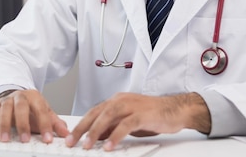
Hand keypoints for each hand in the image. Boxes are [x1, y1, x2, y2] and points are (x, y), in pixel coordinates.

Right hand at [0, 89, 68, 143]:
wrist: (17, 97)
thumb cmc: (31, 108)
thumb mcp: (45, 113)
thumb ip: (55, 123)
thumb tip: (66, 133)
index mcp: (35, 97)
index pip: (41, 110)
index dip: (45, 124)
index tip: (47, 138)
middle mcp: (20, 96)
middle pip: (20, 107)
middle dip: (22, 124)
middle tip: (25, 139)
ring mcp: (7, 100)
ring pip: (4, 109)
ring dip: (4, 125)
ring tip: (6, 140)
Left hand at [65, 92, 209, 150]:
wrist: (175, 109)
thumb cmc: (152, 114)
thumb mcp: (128, 121)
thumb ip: (113, 126)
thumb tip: (96, 137)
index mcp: (116, 100)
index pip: (93, 112)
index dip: (80, 124)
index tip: (70, 137)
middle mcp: (121, 100)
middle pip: (97, 113)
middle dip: (82, 128)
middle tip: (73, 141)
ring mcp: (132, 105)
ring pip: (108, 116)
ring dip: (96, 131)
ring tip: (88, 145)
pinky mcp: (143, 114)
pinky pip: (126, 125)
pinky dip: (116, 135)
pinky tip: (109, 145)